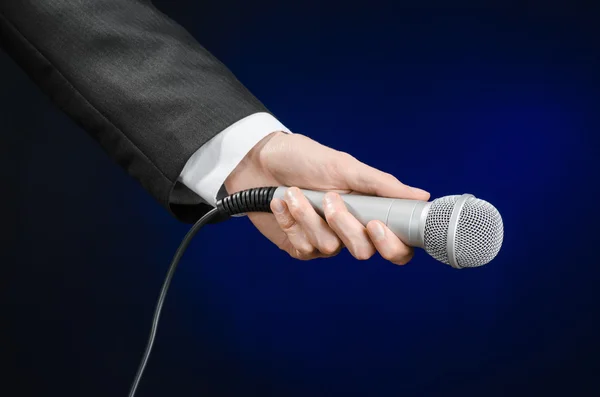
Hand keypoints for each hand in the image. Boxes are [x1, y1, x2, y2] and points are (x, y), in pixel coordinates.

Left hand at [224, 132, 429, 264]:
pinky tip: (281, 203)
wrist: (259, 160)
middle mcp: (349, 231)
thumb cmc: (305, 159)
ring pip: (329, 247)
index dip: (391, 244)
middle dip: (345, 225)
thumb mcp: (345, 166)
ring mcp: (324, 240)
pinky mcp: (299, 246)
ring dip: (310, 217)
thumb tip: (422, 196)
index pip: (395, 245)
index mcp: (368, 211)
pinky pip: (304, 248)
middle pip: (364, 251)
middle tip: (330, 199)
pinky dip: (291, 222)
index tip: (375, 224)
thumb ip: (381, 186)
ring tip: (294, 192)